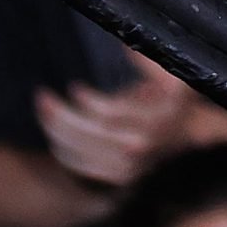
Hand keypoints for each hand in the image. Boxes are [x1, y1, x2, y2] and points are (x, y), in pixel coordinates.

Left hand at [34, 60, 195, 189]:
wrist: (185, 135)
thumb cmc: (173, 100)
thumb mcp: (173, 77)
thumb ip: (151, 63)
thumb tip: (126, 47)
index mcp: (157, 121)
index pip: (112, 116)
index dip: (89, 102)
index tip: (74, 87)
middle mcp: (141, 147)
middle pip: (89, 135)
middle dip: (60, 115)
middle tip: (42, 96)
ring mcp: (129, 167)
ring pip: (80, 152)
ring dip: (55, 130)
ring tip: (44, 108)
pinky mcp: (117, 178)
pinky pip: (79, 166)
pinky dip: (62, 147)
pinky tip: (55, 130)